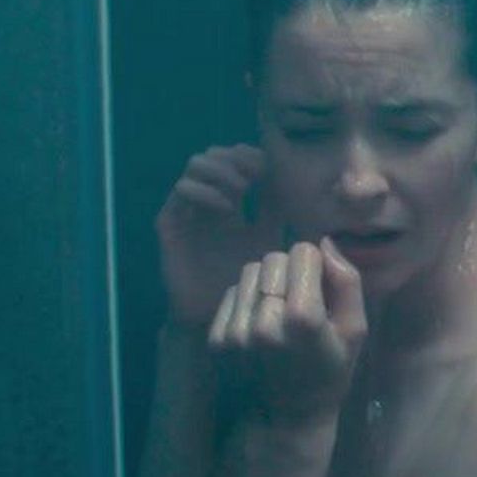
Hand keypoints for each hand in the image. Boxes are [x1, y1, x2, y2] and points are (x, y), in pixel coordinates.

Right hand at [159, 145, 281, 325]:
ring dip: (221, 168)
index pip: (239, 160)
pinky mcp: (171, 225)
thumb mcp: (275, 246)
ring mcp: (189, 211)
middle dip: (238, 157)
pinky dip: (204, 190)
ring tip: (242, 189)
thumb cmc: (254, 287)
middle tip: (258, 174)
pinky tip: (226, 208)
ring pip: (197, 164)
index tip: (272, 168)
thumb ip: (283, 217)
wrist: (223, 322)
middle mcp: (209, 203)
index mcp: (235, 204)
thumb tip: (304, 187)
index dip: (254, 155)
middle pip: (217, 154)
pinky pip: (181, 191)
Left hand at [205, 239, 367, 427]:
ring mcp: (235, 331)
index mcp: (302, 318)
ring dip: (266, 283)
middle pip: (274, 258)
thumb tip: (325, 243)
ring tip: (278, 311)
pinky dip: (247, 300)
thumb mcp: (355, 332)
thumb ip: (347, 283)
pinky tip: (259, 325)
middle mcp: (264, 321)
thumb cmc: (329, 374)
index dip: (314, 266)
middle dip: (289, 271)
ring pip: (249, 272)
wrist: (285, 421)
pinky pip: (231, 293)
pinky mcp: (215, 338)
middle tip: (299, 300)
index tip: (320, 289)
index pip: (302, 252)